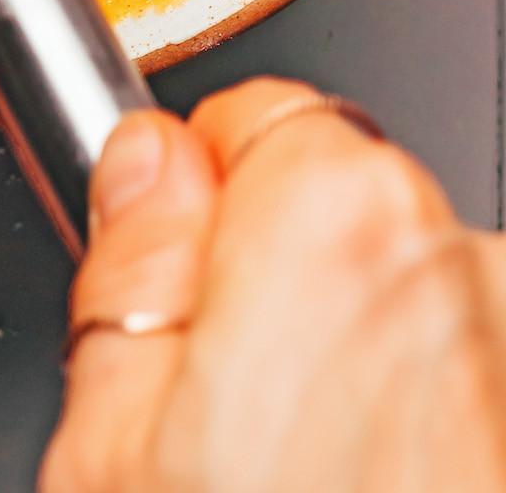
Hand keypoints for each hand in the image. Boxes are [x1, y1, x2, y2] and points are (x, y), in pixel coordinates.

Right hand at [42, 77, 505, 492]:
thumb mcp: (109, 447)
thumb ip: (126, 268)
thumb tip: (140, 164)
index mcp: (337, 223)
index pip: (251, 116)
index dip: (193, 208)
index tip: (174, 286)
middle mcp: (457, 261)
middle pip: (337, 208)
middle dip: (277, 288)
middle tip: (225, 417)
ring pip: (403, 301)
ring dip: (358, 361)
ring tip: (305, 471)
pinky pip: (462, 373)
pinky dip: (423, 417)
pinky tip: (371, 482)